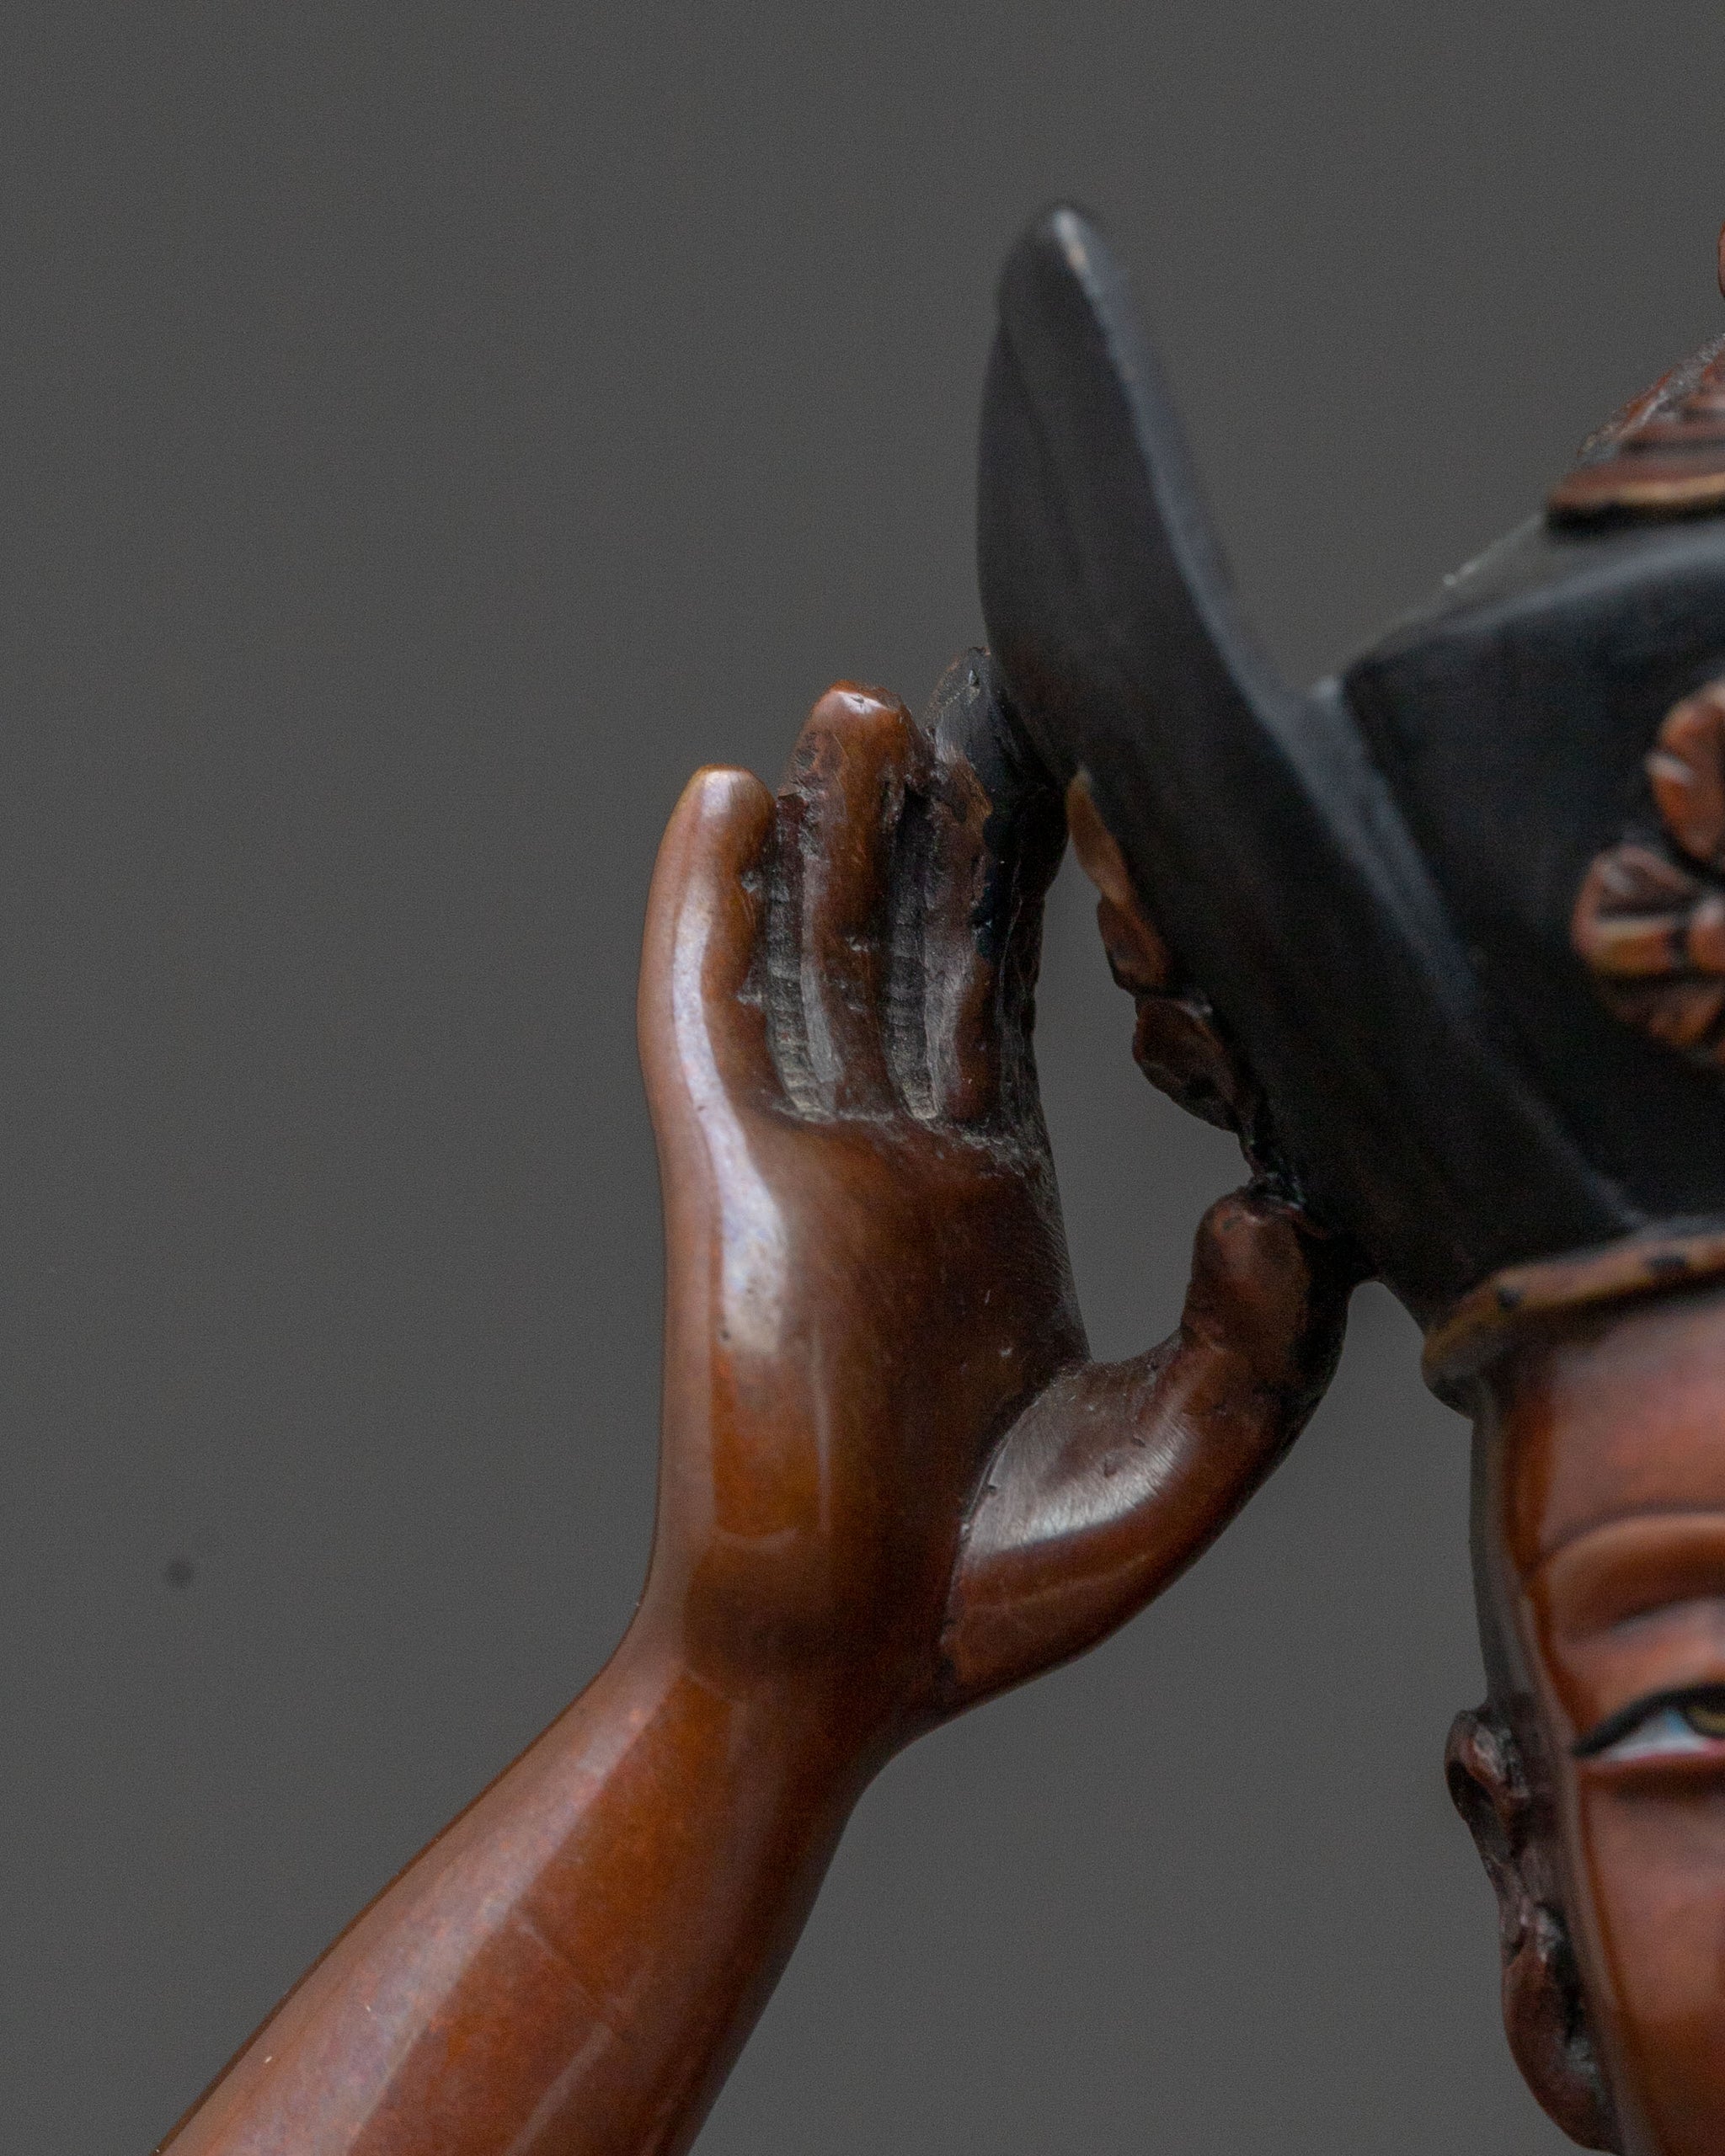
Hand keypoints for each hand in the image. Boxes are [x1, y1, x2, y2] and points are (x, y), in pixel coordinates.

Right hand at [635, 656, 1349, 1762]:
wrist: (833, 1672)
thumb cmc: (988, 1595)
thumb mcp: (1182, 1459)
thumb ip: (1254, 1333)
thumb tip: (1269, 1192)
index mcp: (983, 1205)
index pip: (1005, 1000)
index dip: (1036, 887)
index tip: (1079, 781)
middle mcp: (893, 1163)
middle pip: (911, 948)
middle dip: (937, 822)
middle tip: (969, 697)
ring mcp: (803, 1160)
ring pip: (814, 951)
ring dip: (837, 827)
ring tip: (864, 704)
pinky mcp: (728, 1179)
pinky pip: (704, 1013)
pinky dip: (707, 903)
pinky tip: (729, 800)